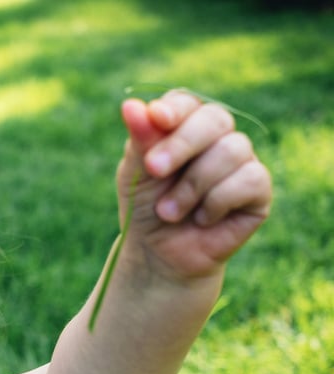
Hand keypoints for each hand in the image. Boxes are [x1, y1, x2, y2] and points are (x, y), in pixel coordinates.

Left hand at [116, 90, 271, 280]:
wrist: (158, 255)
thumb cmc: (146, 209)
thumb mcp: (135, 175)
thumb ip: (140, 141)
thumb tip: (130, 105)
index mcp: (184, 127)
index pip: (187, 103)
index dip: (175, 109)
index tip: (157, 118)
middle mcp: (217, 138)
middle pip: (214, 119)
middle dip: (181, 144)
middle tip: (154, 170)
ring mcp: (241, 161)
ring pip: (232, 149)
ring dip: (192, 185)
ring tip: (169, 212)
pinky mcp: (258, 190)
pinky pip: (248, 179)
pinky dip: (217, 202)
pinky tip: (202, 219)